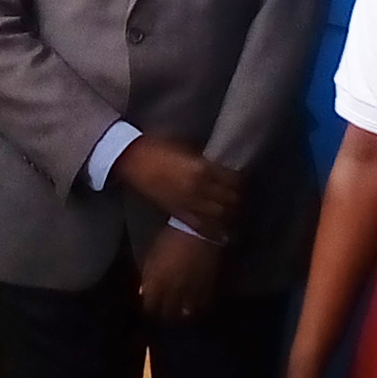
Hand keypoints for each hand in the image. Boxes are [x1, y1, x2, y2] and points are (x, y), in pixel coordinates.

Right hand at [112, 135, 242, 242]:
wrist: (132, 160)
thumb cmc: (158, 148)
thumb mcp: (187, 149)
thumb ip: (206, 161)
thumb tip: (223, 168)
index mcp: (203, 169)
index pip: (233, 181)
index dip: (242, 182)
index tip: (244, 181)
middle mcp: (199, 189)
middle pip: (230, 201)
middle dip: (239, 199)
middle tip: (243, 197)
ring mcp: (189, 204)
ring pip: (220, 216)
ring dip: (230, 215)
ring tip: (234, 212)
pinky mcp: (178, 213)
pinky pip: (202, 226)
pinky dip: (215, 229)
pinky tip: (222, 229)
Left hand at [137, 225, 222, 321]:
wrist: (198, 229)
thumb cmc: (170, 238)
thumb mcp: (152, 254)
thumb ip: (147, 274)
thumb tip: (143, 291)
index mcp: (156, 283)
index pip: (150, 307)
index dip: (150, 308)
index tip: (151, 307)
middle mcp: (173, 292)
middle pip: (168, 314)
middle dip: (165, 314)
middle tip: (166, 312)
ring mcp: (192, 292)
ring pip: (187, 314)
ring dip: (183, 314)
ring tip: (182, 312)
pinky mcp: (208, 289)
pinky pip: (204, 305)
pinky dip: (200, 307)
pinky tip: (198, 305)